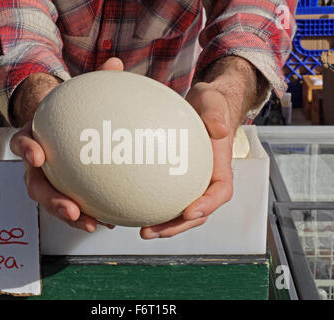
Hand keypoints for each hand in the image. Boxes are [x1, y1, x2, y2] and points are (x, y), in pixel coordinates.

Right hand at [10, 57, 123, 231]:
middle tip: (70, 210)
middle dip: (51, 200)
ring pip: (51, 202)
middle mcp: (37, 163)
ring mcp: (48, 179)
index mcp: (34, 137)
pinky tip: (108, 219)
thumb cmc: (70, 112)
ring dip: (69, 215)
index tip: (36, 155)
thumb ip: (95, 80)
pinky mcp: (63, 191)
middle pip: (35, 185)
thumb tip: (115, 64)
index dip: (26, 150)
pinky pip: (72, 206)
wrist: (63, 125)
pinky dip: (88, 214)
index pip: (22, 143)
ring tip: (91, 224)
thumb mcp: (78, 95)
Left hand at [140, 56, 260, 238]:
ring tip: (142, 230)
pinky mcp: (175, 179)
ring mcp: (191, 182)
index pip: (220, 193)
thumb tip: (218, 129)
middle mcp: (206, 179)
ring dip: (163, 225)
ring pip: (180, 211)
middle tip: (152, 231)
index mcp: (219, 166)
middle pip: (197, 212)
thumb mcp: (213, 103)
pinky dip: (153, 208)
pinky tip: (134, 210)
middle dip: (177, 226)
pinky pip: (166, 197)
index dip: (207, 206)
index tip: (189, 212)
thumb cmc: (210, 105)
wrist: (200, 106)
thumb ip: (216, 115)